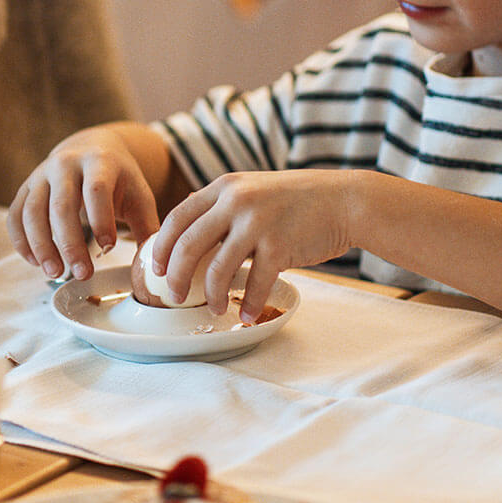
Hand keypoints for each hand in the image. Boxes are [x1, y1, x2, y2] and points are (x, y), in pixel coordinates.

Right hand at [8, 125, 163, 282]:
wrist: (91, 147)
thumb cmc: (119, 178)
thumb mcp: (139, 194)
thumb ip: (147, 226)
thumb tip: (154, 264)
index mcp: (99, 162)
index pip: (96, 189)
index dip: (101, 219)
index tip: (109, 248)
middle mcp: (65, 164)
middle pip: (61, 205)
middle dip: (70, 243)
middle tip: (81, 274)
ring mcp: (42, 175)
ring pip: (32, 211)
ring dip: (42, 246)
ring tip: (56, 273)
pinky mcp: (26, 187)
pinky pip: (15, 215)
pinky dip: (22, 241)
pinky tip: (35, 262)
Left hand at [153, 169, 357, 321]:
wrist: (344, 201)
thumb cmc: (298, 200)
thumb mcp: (253, 188)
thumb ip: (223, 205)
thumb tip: (189, 228)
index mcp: (225, 187)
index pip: (177, 217)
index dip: (162, 246)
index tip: (156, 268)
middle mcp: (237, 201)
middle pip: (188, 245)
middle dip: (176, 277)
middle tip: (174, 296)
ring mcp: (258, 223)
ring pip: (217, 269)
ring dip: (212, 295)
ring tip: (214, 309)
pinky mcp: (280, 246)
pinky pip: (255, 283)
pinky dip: (249, 304)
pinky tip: (246, 315)